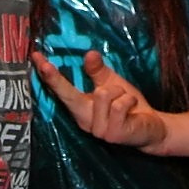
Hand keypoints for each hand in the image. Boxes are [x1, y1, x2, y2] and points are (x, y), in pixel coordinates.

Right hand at [31, 50, 167, 149]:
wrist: (152, 128)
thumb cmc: (129, 106)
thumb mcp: (112, 83)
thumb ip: (99, 71)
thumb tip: (89, 54)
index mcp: (81, 108)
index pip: (61, 90)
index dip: (48, 75)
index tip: (36, 58)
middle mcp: (85, 120)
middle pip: (69, 96)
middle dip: (55, 78)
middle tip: (42, 62)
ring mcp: (97, 130)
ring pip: (103, 94)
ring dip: (120, 92)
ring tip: (126, 100)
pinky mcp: (113, 134)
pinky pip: (118, 105)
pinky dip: (129, 100)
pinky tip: (132, 109)